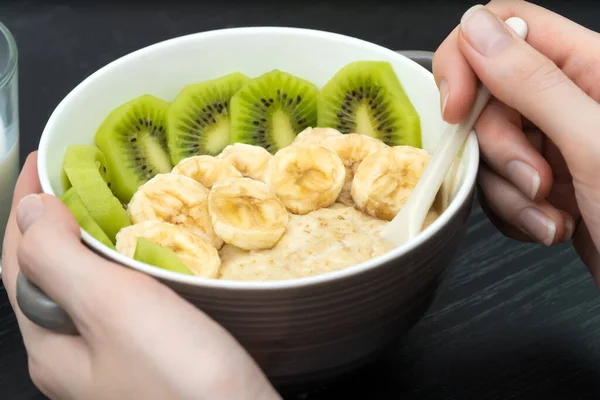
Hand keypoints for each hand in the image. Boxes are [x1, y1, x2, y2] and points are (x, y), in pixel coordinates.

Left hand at [1, 152, 279, 399]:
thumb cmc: (179, 377)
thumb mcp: (112, 309)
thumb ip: (61, 259)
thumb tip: (30, 211)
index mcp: (51, 343)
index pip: (18, 260)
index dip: (25, 205)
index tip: (44, 160)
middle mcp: (73, 356)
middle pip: (47, 274)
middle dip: (54, 220)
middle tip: (77, 176)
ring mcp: (111, 362)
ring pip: (87, 288)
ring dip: (91, 241)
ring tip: (109, 204)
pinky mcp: (148, 360)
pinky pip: (122, 302)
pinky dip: (124, 266)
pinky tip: (147, 258)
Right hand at [432, 0, 599, 284]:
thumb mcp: (593, 143)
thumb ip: (533, 82)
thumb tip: (477, 29)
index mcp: (591, 68)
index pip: (507, 28)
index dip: (468, 62)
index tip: (457, 108)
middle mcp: (570, 100)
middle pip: (489, 98)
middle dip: (499, 148)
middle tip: (535, 179)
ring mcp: (556, 143)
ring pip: (488, 148)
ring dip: (509, 190)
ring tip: (553, 212)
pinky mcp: (545, 182)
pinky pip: (496, 183)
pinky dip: (514, 211)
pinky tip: (552, 224)